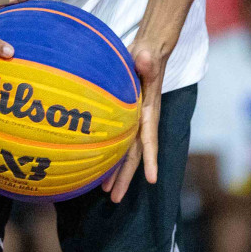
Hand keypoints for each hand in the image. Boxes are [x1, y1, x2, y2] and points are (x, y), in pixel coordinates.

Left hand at [102, 42, 164, 203]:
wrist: (148, 52)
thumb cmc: (147, 55)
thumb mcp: (147, 56)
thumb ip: (147, 59)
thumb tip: (145, 57)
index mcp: (149, 110)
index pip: (150, 138)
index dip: (150, 159)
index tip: (151, 180)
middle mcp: (144, 121)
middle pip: (136, 154)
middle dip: (126, 177)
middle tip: (114, 199)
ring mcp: (134, 122)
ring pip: (126, 153)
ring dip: (118, 173)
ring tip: (106, 192)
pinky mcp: (126, 119)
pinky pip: (118, 142)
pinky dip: (111, 157)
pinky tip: (98, 169)